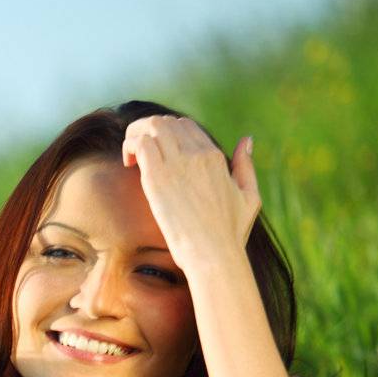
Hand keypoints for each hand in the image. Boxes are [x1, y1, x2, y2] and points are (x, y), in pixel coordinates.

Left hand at [121, 115, 260, 270]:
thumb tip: (247, 140)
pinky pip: (141, 144)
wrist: (213, 253)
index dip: (168, 133)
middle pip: (167, 123)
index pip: (186, 126)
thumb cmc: (230, 233)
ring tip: (130, 154)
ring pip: (152, 127)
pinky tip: (128, 163)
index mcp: (215, 157)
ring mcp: (177, 164)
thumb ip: (246, 166)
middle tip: (138, 152)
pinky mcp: (158, 178)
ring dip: (136, 134)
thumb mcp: (249, 196)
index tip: (158, 152)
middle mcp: (197, 154)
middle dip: (149, 130)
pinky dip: (131, 145)